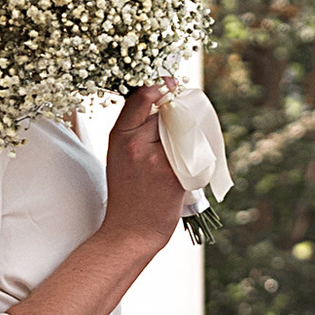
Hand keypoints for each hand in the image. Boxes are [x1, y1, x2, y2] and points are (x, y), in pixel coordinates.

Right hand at [102, 83, 187, 258]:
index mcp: (119, 135)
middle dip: (178, 112)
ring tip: (182, 147)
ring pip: (184, 130)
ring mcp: (157, 159)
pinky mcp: (175, 174)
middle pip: (168, 111)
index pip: (142, 97)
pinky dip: (196, 154)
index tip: (171, 82)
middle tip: (180, 119)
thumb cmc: (128, 192)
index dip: (160, 85)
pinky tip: (189, 164)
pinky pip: (193, 152)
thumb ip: (135, 127)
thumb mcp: (119, 154)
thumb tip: (161, 99)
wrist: (130, 231)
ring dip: (189, 134)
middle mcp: (136, 143)